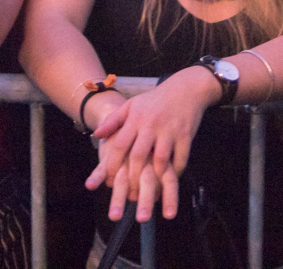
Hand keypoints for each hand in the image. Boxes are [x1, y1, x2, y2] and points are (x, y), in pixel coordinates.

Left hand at [87, 66, 215, 221]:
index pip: (120, 144)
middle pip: (138, 156)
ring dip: (155, 178)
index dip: (113, 164)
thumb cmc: (155, 100)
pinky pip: (180, 159)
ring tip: (150, 192)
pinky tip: (171, 180)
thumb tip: (96, 135)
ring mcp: (169, 131)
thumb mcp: (131, 105)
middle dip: (133, 177)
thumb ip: (113, 120)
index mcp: (135, 118)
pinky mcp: (186, 135)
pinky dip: (176, 171)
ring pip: (160, 160)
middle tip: (129, 194)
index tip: (109, 180)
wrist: (186, 89)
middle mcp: (151, 125)